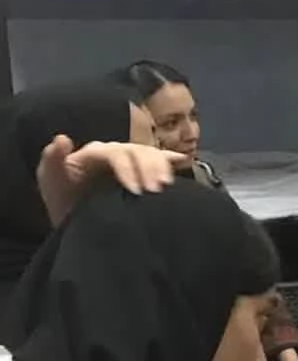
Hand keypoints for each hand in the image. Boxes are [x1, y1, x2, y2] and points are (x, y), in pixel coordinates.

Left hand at [36, 137, 185, 226]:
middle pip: (138, 151)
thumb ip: (52, 160)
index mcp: (95, 153)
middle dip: (149, 168)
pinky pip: (159, 160)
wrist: (76, 222)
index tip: (136, 191)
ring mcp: (130, 162)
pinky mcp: (140, 173)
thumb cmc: (64, 202)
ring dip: (161, 168)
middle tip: (157, 190)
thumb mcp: (51, 182)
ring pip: (151, 155)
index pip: (117, 153)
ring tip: (167, 186)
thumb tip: (62, 137)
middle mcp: (115, 153)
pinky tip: (183, 161)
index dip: (128, 168)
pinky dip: (171, 160)